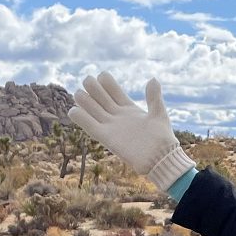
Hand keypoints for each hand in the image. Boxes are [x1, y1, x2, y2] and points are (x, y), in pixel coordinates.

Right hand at [67, 72, 195, 190]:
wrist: (160, 159)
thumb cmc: (162, 138)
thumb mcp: (159, 114)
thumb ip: (153, 97)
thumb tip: (153, 79)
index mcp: (130, 109)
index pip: (114, 91)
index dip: (107, 83)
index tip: (102, 75)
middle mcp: (118, 116)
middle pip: (101, 98)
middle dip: (93, 88)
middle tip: (87, 80)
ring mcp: (111, 126)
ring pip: (94, 110)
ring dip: (85, 101)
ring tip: (78, 93)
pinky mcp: (107, 138)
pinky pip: (91, 127)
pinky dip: (81, 119)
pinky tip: (73, 110)